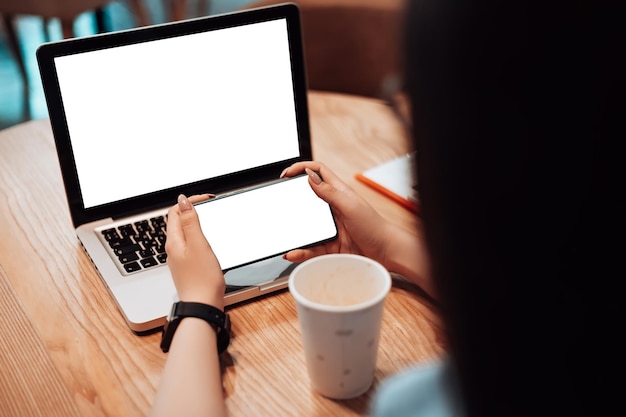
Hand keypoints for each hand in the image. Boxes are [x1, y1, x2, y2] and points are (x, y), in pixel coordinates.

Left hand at [165, 194, 224, 309]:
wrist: (202, 306)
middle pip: (179, 221)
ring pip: (185, 233)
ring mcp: (180, 258)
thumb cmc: (202, 280)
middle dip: (193, 209)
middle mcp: (174, 249)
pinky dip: (200, 236)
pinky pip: (191, 245)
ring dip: (197, 222)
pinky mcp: (189, 266)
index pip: (175, 211)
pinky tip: (210, 240)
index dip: (189, 201)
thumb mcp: (198, 245)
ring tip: (211, 218)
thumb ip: (190, 222)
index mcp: (174, 241)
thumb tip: (183, 201)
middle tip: (210, 205)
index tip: (206, 199)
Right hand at [280, 162, 393, 266]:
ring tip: (283, 235)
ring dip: (294, 231)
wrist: (385, 252)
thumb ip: (329, 192)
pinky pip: (310, 247)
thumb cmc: (374, 226)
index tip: (286, 174)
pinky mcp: (329, 245)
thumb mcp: (349, 205)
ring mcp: (330, 227)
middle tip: (278, 202)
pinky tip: (293, 253)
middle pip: (307, 198)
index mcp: (338, 193)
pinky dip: (300, 251)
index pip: (318, 172)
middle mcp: (332, 208)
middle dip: (291, 200)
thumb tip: (309, 176)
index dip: (301, 168)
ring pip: (305, 226)